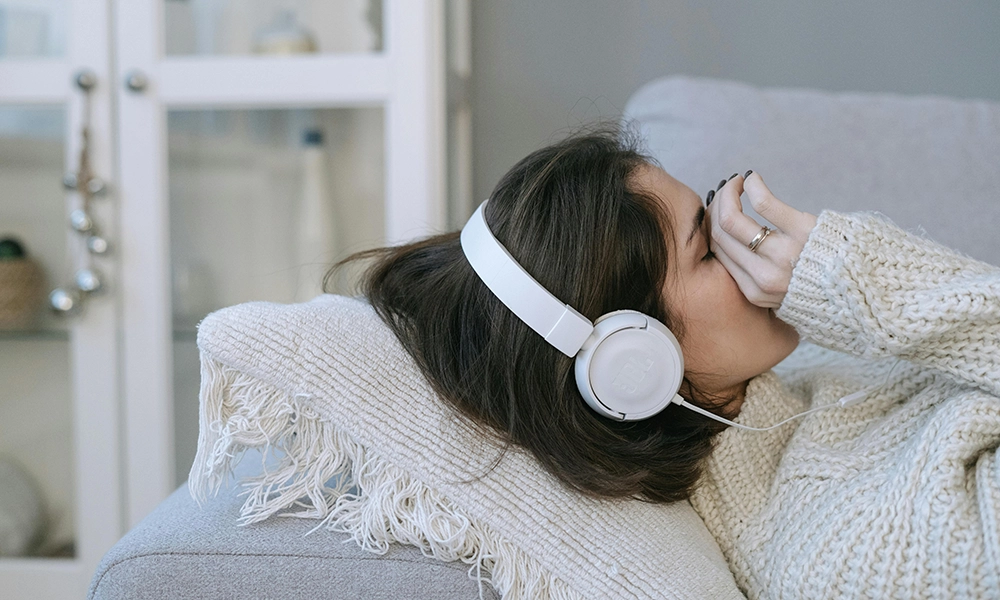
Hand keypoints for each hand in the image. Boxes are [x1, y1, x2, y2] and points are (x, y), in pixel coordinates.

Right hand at [706, 172, 817, 308]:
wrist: (871, 286)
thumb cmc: (827, 283)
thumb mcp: (786, 293)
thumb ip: (759, 275)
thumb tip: (728, 240)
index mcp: (756, 292)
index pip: (718, 252)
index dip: (712, 225)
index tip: (719, 209)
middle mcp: (764, 276)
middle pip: (720, 235)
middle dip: (717, 207)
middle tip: (727, 192)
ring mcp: (782, 254)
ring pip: (730, 219)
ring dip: (727, 194)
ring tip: (737, 183)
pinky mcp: (802, 231)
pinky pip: (763, 203)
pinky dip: (752, 185)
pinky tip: (752, 179)